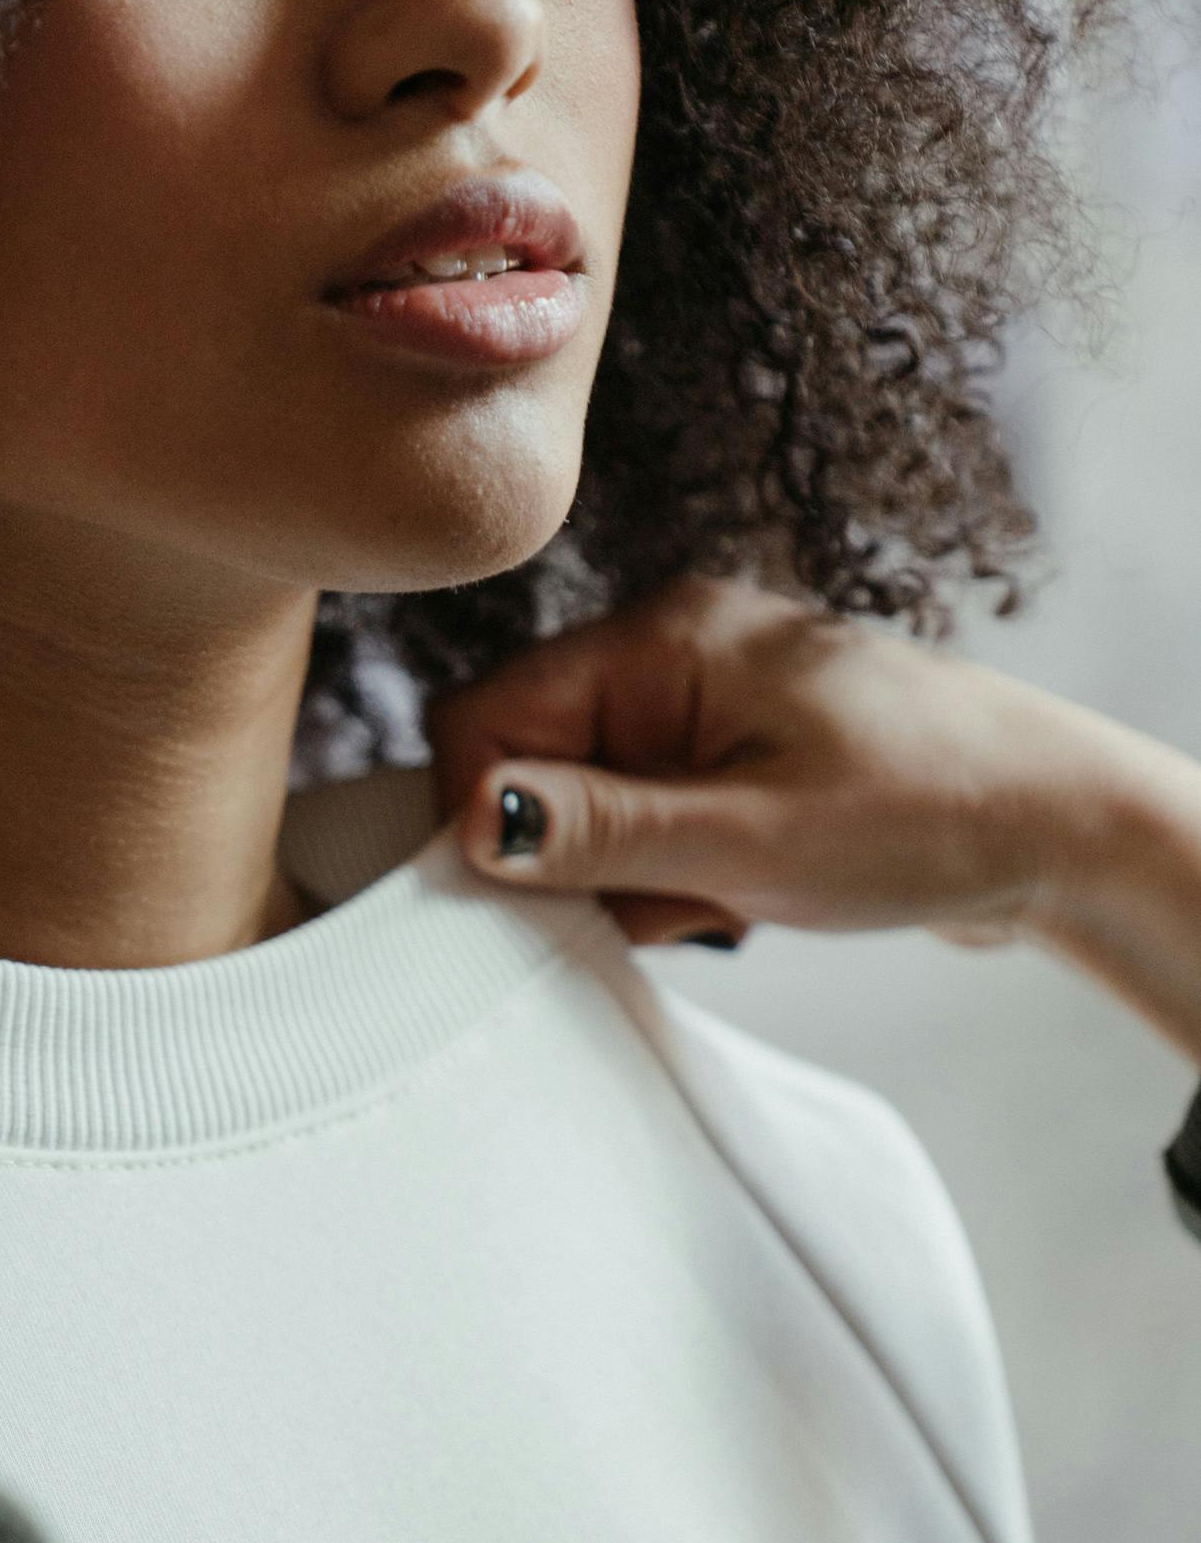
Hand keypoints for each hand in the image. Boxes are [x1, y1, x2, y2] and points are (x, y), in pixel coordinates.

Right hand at [427, 578, 1200, 1063]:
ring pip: (590, 807)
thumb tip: (474, 821)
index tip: (526, 894)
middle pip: (533, 762)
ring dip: (631, 878)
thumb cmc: (932, 814)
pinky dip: (674, 878)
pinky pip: (650, 824)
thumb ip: (600, 830)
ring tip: (724, 900)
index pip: (488, 714)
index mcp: (664, 640)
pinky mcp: (734, 759)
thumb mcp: (749, 841)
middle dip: (573, 855)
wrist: (1068, 829)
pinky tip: (742, 899)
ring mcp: (705, 707)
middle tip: (656, 902)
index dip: (483, 814)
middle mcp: (672, 655)